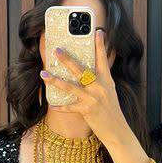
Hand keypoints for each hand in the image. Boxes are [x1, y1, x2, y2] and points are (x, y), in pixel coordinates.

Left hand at [40, 28, 131, 149]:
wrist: (117, 130)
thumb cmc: (111, 110)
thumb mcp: (109, 91)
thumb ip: (101, 80)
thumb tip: (88, 70)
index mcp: (107, 80)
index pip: (103, 59)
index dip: (100, 45)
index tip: (97, 32)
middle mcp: (100, 87)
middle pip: (81, 70)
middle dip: (67, 60)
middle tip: (56, 50)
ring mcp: (93, 99)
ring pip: (71, 87)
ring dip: (55, 80)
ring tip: (44, 74)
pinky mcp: (87, 111)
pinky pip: (70, 107)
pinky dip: (60, 106)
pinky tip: (52, 105)